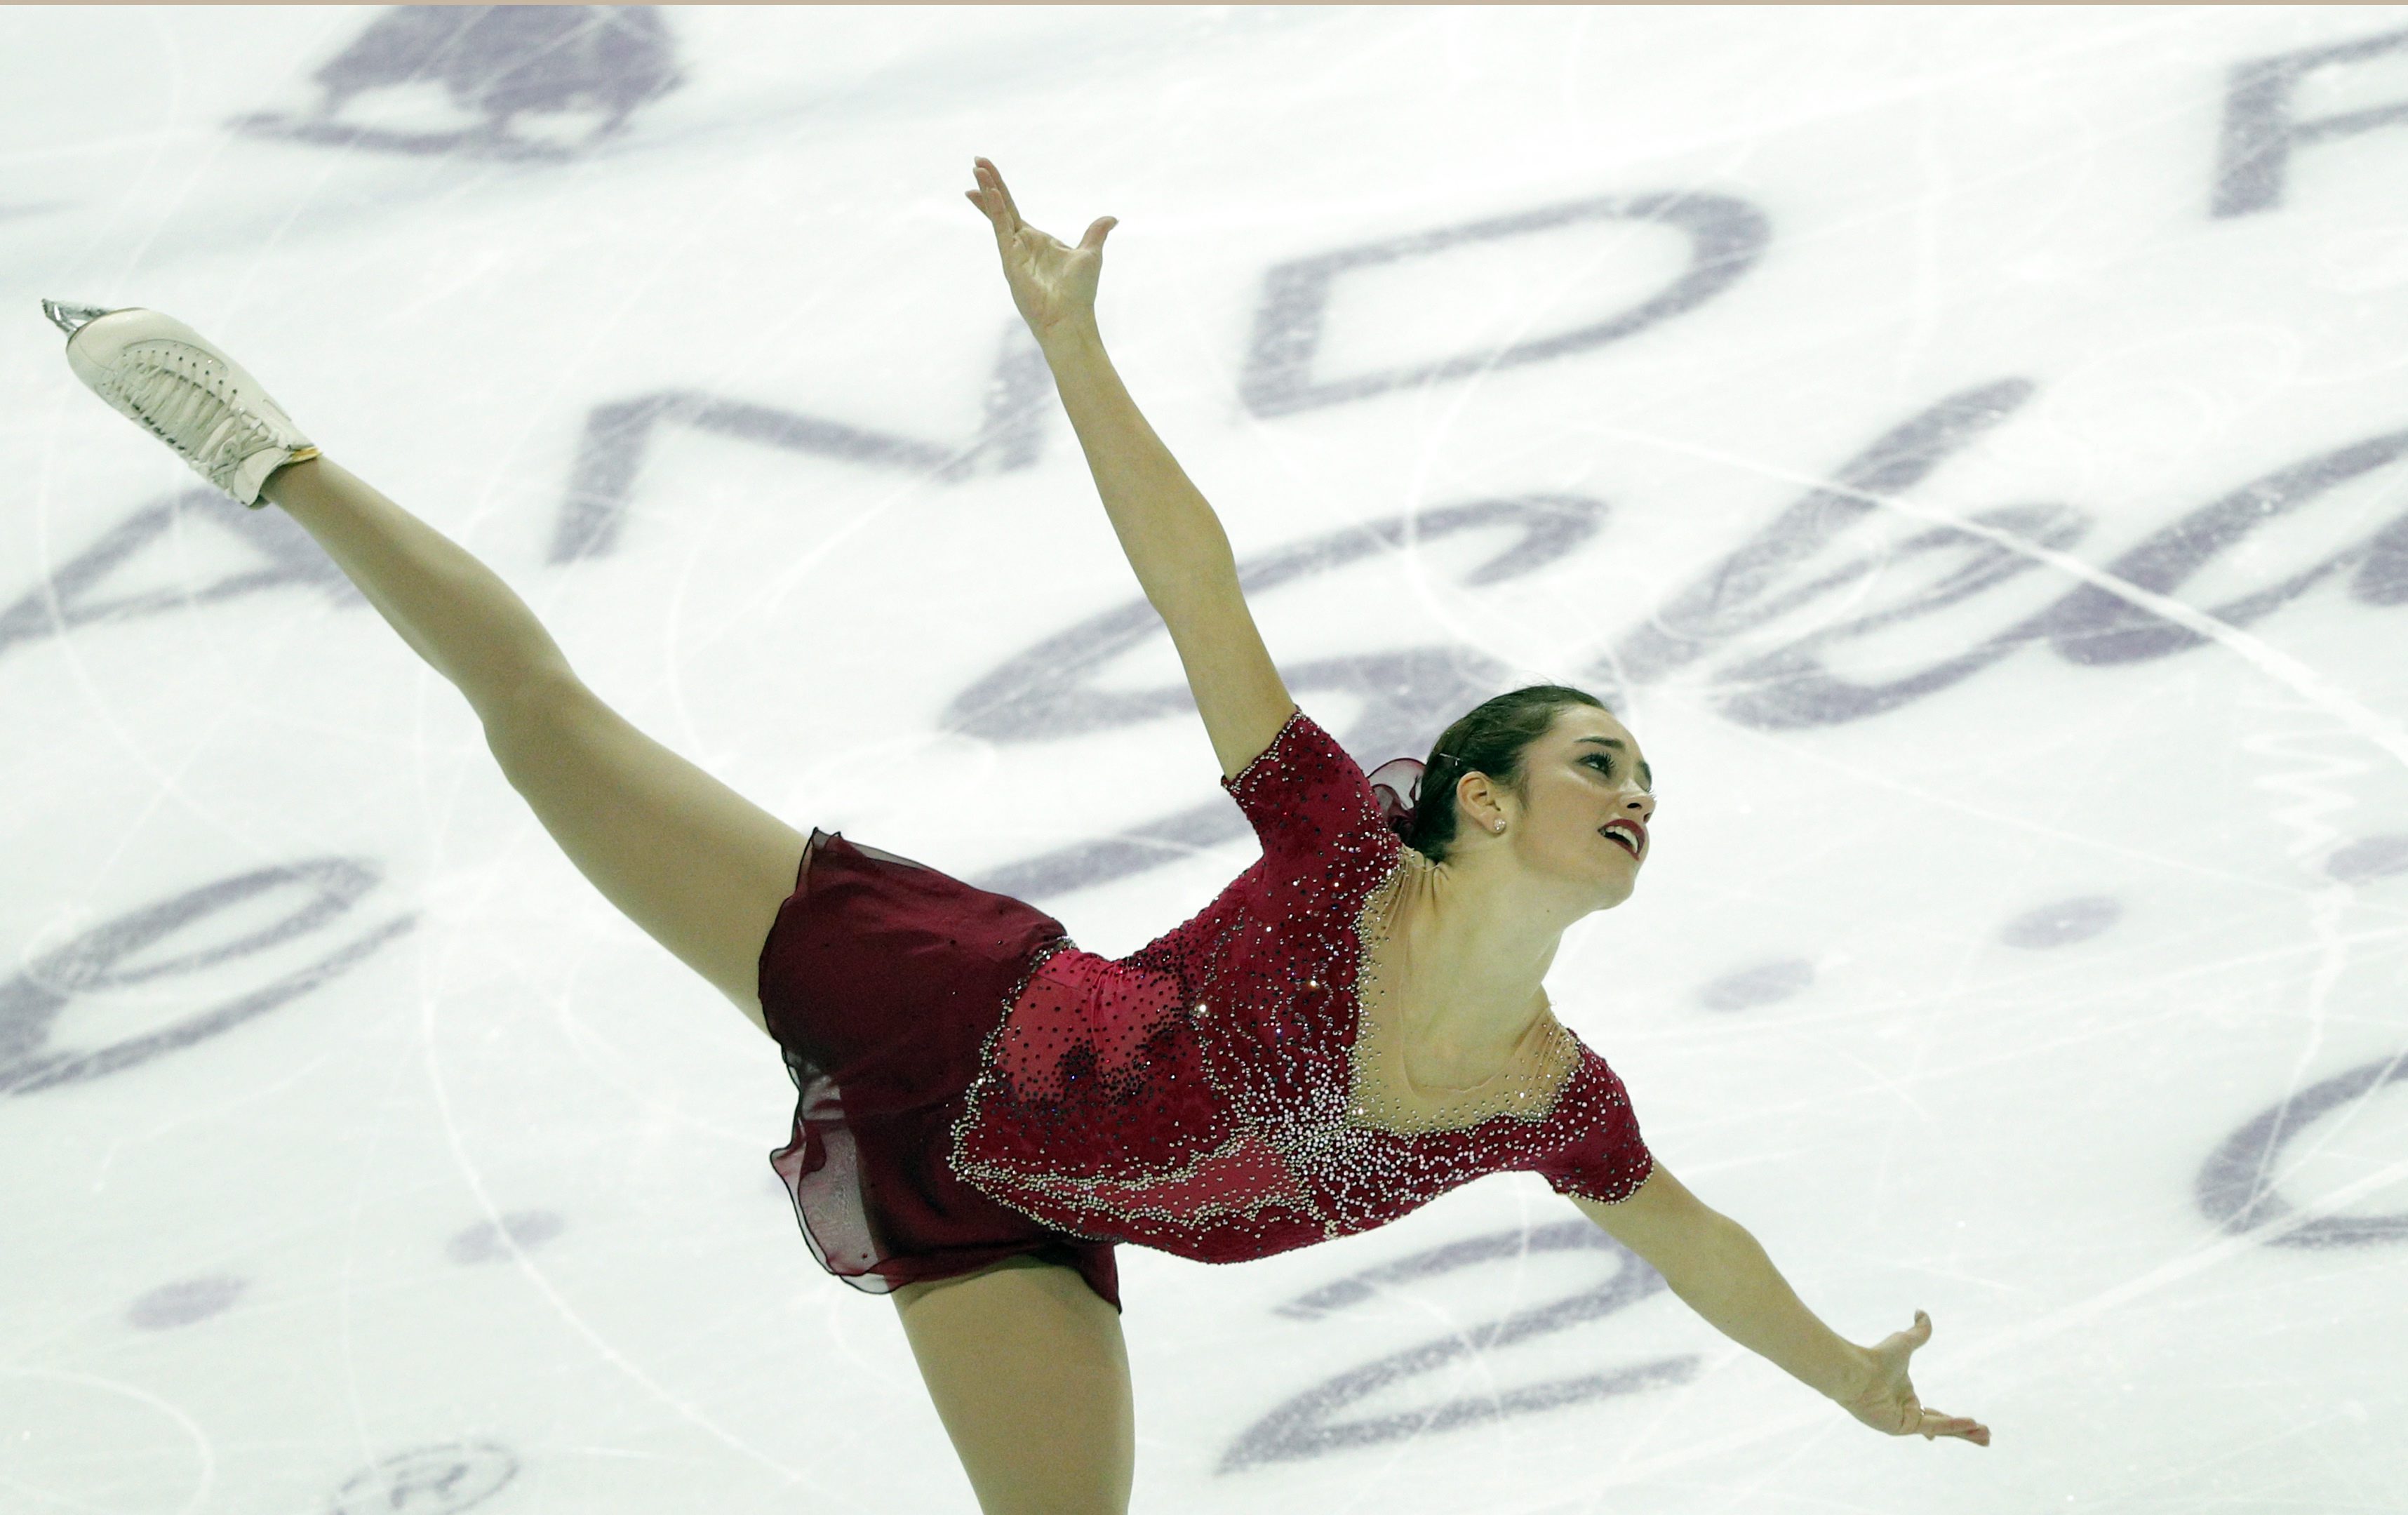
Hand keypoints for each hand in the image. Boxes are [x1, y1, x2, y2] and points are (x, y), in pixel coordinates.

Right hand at [965, 157, 1115, 341]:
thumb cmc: (1079, 294)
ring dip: (988, 191)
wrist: (1071, 320)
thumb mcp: (1090, 254)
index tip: (987, 171)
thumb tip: (1112, 218)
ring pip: (998, 214)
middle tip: (977, 161)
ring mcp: (1013, 252)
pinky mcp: (1011, 261)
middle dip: (990, 183)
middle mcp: (1021, 244)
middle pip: (1001, 207)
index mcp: (1036, 241)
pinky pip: (1002, 230)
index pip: (1012, 209)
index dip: (1000, 190)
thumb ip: (1096, 233)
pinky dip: (996, 210)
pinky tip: (989, 193)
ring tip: (977, 169)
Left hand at [1840, 1311, 1990, 1446]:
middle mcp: (1905, 1411)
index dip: (1948, 1421)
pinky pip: (1932, 1426)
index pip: (1933, 1414)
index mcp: (1906, 1398)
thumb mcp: (1904, 1342)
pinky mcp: (1900, 1427)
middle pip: (1941, 1426)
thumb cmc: (1876, 1357)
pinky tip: (1971, 1423)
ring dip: (1964, 1434)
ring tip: (1987, 1438)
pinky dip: (1952, 1425)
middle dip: (1964, 1432)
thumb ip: (1918, 1332)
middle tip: (1987, 1437)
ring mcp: (1902, 1422)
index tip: (1965, 1425)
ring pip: (1941, 1429)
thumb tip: (1922, 1312)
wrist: (1856, 1370)